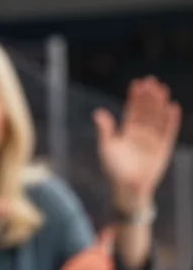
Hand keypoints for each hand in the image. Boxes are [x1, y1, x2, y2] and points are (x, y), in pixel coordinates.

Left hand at [94, 76, 181, 207]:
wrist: (127, 188)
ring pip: (157, 118)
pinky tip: (172, 107)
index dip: (135, 98)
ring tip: (161, 89)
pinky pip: (168, 131)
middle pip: (146, 111)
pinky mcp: (163, 149)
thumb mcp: (106, 148)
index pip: (132, 111)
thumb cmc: (113, 170)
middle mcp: (141, 135)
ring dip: (159, 104)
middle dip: (148, 97)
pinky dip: (171, 120)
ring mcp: (153, 140)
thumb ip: (104, 130)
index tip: (137, 83)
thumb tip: (97, 112)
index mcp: (127, 133)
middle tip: (150, 81)